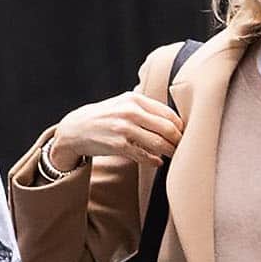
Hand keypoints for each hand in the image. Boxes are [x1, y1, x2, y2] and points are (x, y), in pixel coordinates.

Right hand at [48, 85, 183, 171]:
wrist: (76, 128)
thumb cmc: (105, 117)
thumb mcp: (123, 103)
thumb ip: (145, 108)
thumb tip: (173, 119)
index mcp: (135, 99)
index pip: (168, 113)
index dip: (180, 126)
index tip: (184, 135)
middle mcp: (130, 111)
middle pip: (167, 128)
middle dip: (178, 140)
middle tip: (182, 148)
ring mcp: (124, 128)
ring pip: (158, 143)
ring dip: (169, 152)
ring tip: (172, 155)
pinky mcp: (118, 145)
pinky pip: (144, 156)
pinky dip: (154, 161)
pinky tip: (158, 162)